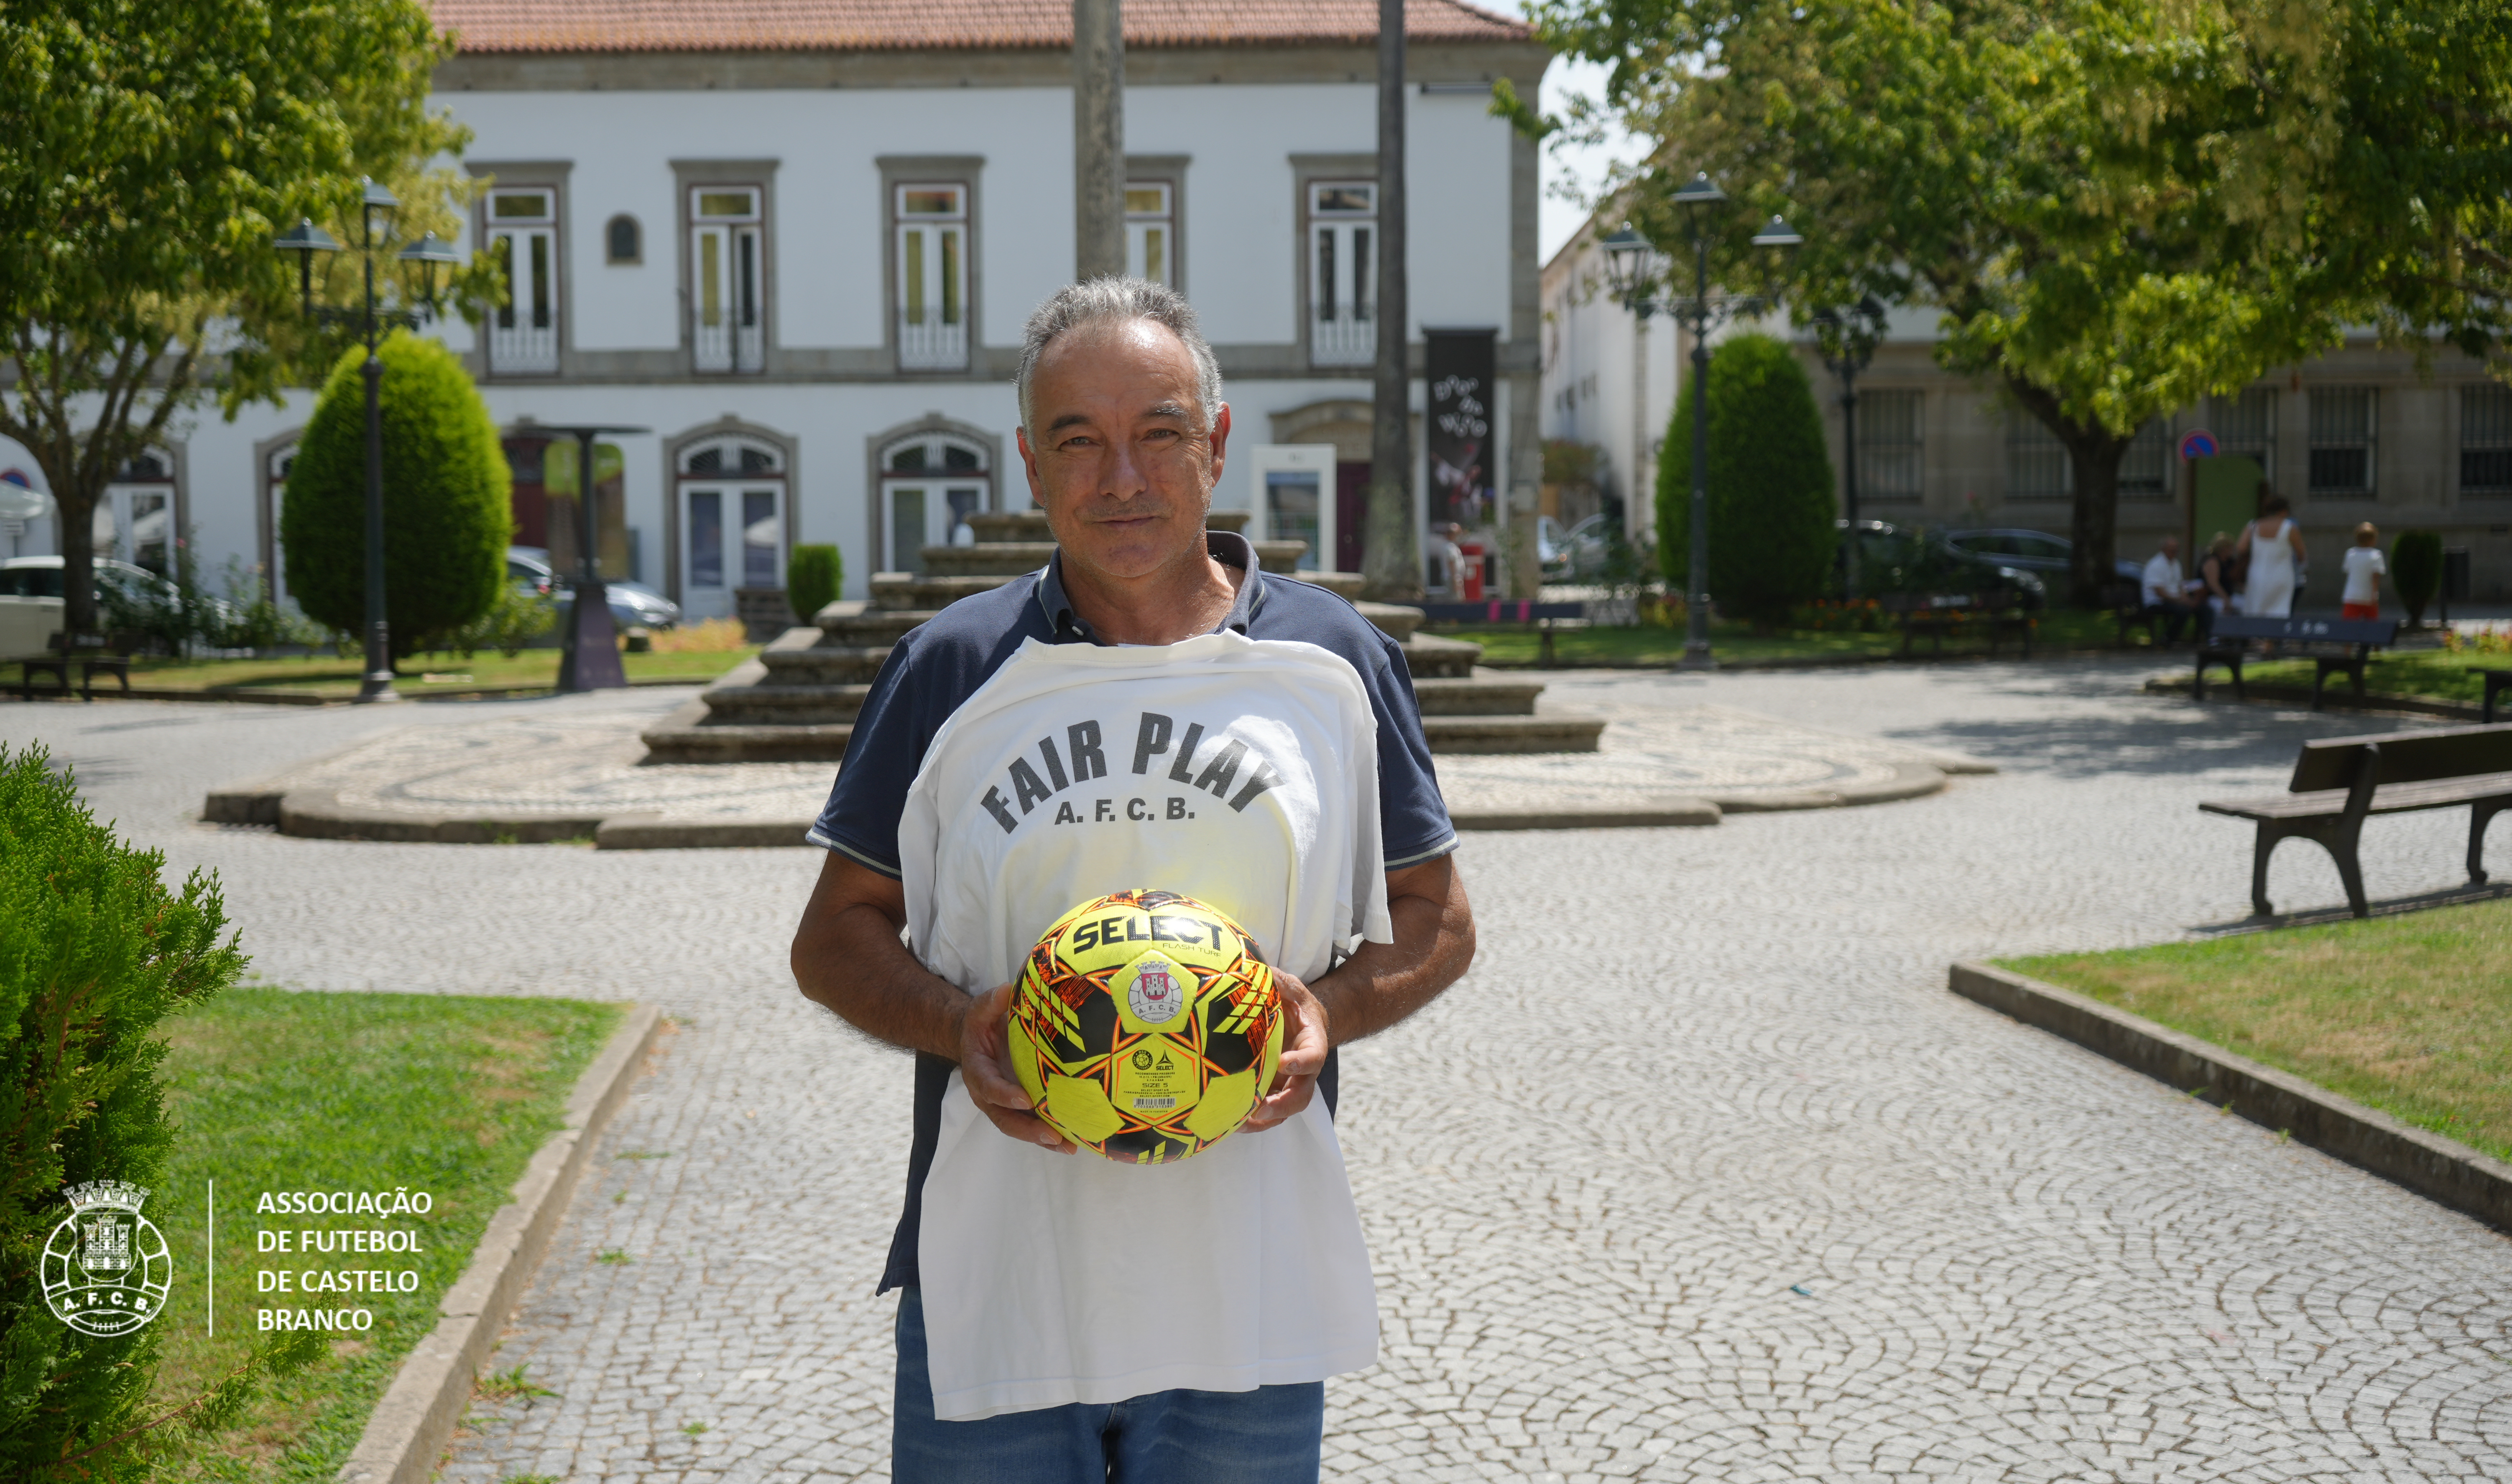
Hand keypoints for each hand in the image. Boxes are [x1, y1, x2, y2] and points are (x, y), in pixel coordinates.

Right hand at [955, 984, 1073, 1153]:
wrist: (977, 1038)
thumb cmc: (981, 1024)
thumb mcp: (981, 1009)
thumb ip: (992, 1002)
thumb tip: (1007, 991)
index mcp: (978, 1071)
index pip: (989, 1087)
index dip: (1005, 1095)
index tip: (1026, 1100)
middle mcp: (988, 1094)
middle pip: (1005, 1119)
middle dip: (1028, 1130)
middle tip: (1052, 1135)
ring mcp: (1004, 1104)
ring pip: (1020, 1128)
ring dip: (1043, 1139)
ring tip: (1069, 1146)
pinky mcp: (1019, 1107)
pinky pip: (1032, 1124)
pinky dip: (1050, 1135)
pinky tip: (1073, 1141)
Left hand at [1242, 967, 1329, 1133]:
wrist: (1297, 1022)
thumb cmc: (1293, 1003)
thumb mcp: (1290, 987)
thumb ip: (1278, 981)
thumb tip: (1256, 971)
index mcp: (1312, 1044)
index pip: (1313, 1057)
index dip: (1301, 1062)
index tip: (1285, 1062)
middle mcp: (1303, 1071)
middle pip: (1301, 1095)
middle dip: (1283, 1104)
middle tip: (1261, 1106)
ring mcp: (1288, 1085)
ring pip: (1283, 1110)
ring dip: (1265, 1119)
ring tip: (1241, 1122)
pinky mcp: (1273, 1092)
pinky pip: (1267, 1114)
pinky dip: (1252, 1122)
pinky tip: (1230, 1122)